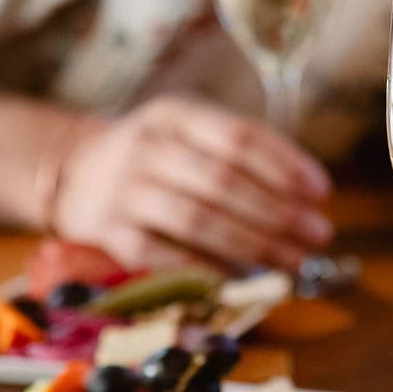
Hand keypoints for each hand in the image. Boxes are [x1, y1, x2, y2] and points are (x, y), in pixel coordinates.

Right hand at [49, 95, 332, 271]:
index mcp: (175, 114)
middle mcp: (147, 147)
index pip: (239, 137)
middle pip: (223, 181)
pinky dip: (205, 267)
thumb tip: (306, 194)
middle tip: (319, 234)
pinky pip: (163, 255)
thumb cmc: (152, 156)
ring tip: (293, 261)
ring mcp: (124, 190)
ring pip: (197, 220)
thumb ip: (236, 154)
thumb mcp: (187, 132)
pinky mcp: (107, 232)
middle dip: (279, 212)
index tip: (322, 192)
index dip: (286, 165)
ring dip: (253, 244)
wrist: (70, 171)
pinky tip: (241, 277)